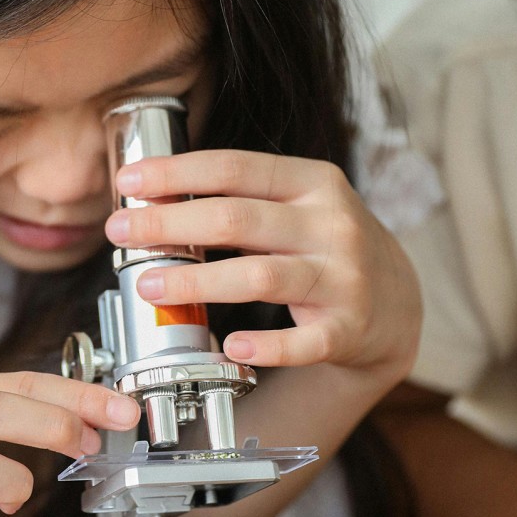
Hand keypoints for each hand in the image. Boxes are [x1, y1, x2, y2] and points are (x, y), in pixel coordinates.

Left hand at [105, 149, 420, 378]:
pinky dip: (267, 347)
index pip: (234, 168)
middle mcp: (330, 224)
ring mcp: (342, 277)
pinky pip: (303, 342)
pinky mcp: (347, 327)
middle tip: (120, 235)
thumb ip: (238, 202)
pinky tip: (231, 346)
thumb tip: (153, 201)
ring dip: (197, 280)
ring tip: (148, 286)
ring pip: (260, 276)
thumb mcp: (293, 209)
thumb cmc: (324, 249)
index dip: (176, 174)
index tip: (127, 184)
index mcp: (312, 183)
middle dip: (169, 225)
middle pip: (236, 219)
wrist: (396, 303)